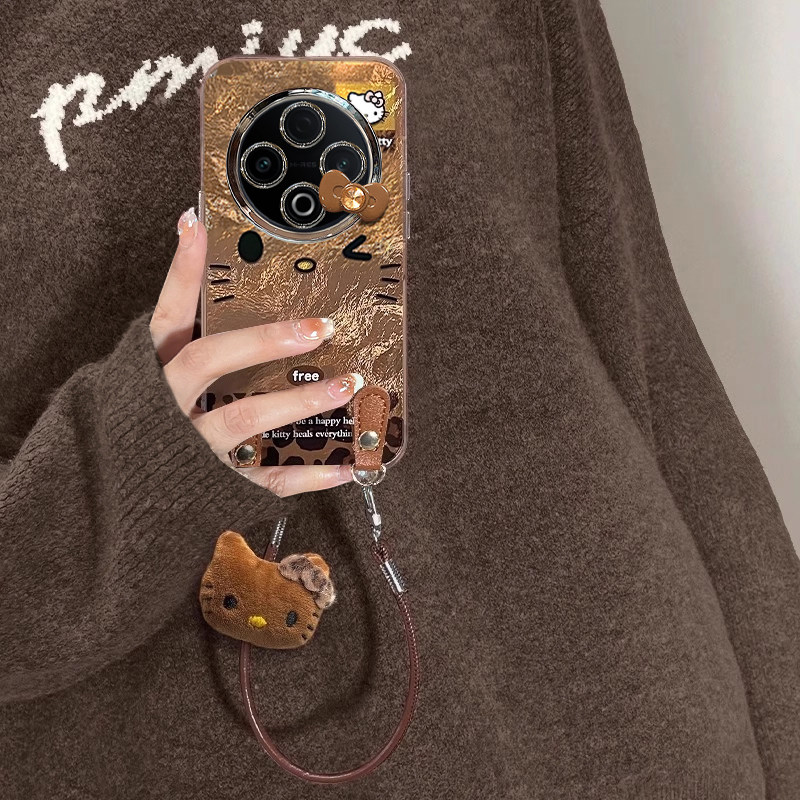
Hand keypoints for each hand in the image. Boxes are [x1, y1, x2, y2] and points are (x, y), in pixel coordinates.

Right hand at [149, 208, 358, 496]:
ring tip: (347, 384)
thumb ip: (191, 308)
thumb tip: (196, 227)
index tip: (198, 223)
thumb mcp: (175, 361)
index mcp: (161, 368)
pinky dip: (311, 476)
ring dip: (300, 401)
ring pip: (245, 418)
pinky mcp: (225, 480)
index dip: (182, 272)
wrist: (150, 485)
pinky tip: (348, 465)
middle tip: (322, 326)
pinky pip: (270, 480)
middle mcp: (174, 404)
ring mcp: (199, 444)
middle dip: (265, 341)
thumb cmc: (172, 411)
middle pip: (210, 363)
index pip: (167, 315)